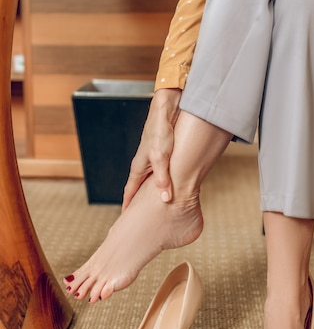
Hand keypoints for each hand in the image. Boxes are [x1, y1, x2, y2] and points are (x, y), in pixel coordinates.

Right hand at [122, 88, 181, 210]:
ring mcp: (153, 159)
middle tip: (140, 218)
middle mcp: (144, 165)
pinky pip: (162, 173)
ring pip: (152, 181)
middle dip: (138, 203)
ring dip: (153, 193)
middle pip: (139, 188)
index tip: (125, 219)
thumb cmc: (161, 131)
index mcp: (138, 167)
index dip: (128, 205)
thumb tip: (165, 200)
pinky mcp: (164, 154)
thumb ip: (163, 179)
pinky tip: (173, 187)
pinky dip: (165, 183)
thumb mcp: (161, 157)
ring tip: (157, 207)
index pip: (130, 191)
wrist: (167, 109)